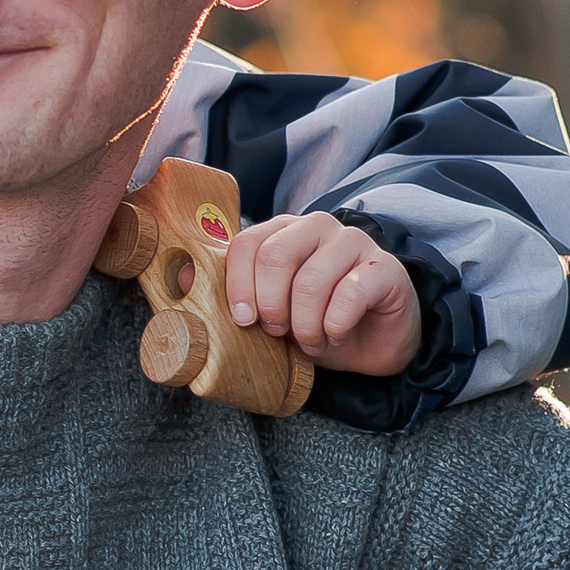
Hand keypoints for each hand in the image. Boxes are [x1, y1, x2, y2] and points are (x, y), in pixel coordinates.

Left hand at [224, 213, 421, 377]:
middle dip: (270, 306)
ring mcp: (354, 242)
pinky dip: (335, 326)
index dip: (238, 285)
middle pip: (275, 256)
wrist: (375, 341)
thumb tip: (185, 280)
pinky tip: (336, 335)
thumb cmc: (317, 321)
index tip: (243, 320)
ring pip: (311, 281)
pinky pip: (349, 295)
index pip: (247, 243)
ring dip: (305, 326)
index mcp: (284, 232)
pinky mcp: (385, 267)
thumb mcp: (271, 313)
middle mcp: (318, 227)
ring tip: (311, 342)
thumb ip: (234, 294)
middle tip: (279, 332)